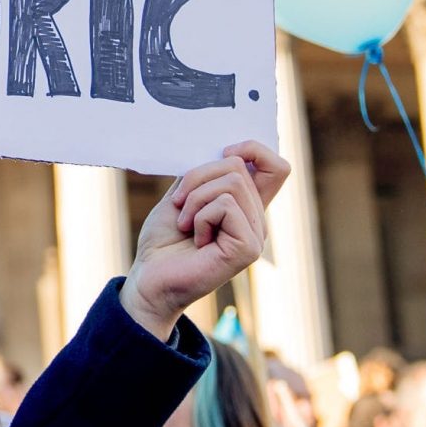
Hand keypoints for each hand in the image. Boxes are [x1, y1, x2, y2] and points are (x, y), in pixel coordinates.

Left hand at [119, 143, 287, 338]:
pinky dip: (200, 216)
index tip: (221, 153)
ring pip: (232, 183)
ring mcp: (255, 235)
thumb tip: (225, 152)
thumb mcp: (183, 195)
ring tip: (186, 224)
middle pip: (238, 166)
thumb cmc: (163, 241)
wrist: (149, 277)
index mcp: (244, 206)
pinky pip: (225, 205)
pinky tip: (196, 240)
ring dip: (196, 198)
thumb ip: (206, 175)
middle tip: (179, 205)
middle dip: (197, 176)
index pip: (276, 168)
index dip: (254, 149)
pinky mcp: (248, 248)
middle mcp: (256, 220)